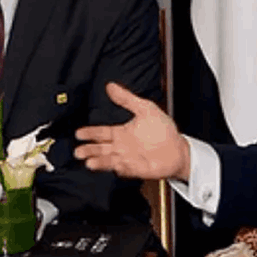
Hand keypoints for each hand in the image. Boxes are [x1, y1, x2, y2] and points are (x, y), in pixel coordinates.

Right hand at [73, 82, 189, 180]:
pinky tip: (115, 166)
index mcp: (121, 133)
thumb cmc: (163, 129)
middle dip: (89, 150)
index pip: (101, 133)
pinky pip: (127, 169)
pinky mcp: (137, 169)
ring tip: (90, 163)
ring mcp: (128, 159)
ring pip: (109, 161)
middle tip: (78, 152)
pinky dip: (121, 168)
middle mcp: (121, 147)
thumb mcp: (145, 108)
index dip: (89, 133)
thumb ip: (127, 99)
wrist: (178, 148)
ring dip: (100, 162)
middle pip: (101, 149)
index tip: (78, 133)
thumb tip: (111, 86)